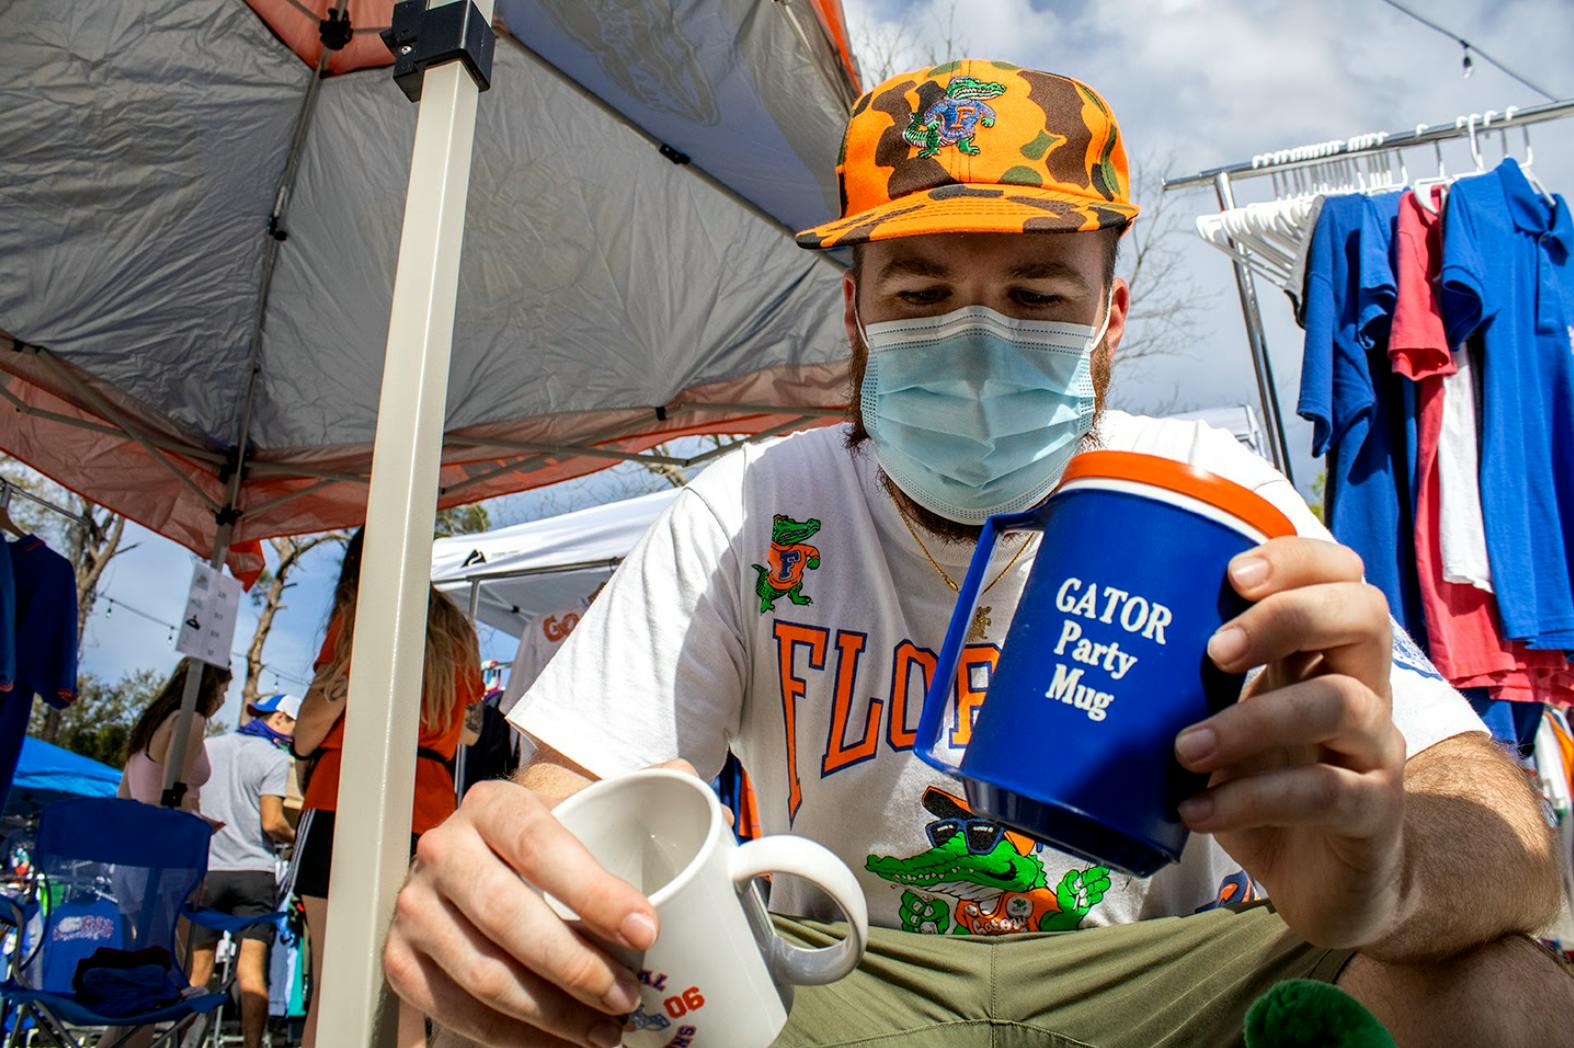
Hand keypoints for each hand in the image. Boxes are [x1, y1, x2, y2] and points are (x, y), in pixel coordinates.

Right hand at [384, 760, 698, 1046]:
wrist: (482, 858)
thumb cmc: (550, 842)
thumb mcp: (589, 806)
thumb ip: (647, 794)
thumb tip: (708, 803)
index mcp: (493, 805)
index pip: (539, 845)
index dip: (594, 892)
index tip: (646, 930)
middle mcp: (444, 850)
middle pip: (508, 917)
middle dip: (576, 967)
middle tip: (628, 997)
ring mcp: (416, 908)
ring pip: (484, 974)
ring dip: (552, 1014)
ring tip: (605, 1028)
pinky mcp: (403, 960)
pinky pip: (459, 1013)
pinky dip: (515, 1039)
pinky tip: (561, 1042)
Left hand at [1173, 537, 1407, 949]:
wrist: (1323, 882)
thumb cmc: (1264, 785)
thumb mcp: (1226, 722)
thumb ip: (1189, 684)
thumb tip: (1083, 646)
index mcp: (1325, 654)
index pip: (1340, 575)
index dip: (1297, 559)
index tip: (1233, 572)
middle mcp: (1363, 688)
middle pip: (1364, 615)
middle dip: (1287, 617)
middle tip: (1216, 649)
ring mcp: (1375, 749)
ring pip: (1339, 704)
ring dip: (1253, 720)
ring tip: (1184, 748)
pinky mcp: (1372, 813)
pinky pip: (1322, 792)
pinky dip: (1250, 799)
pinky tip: (1195, 810)